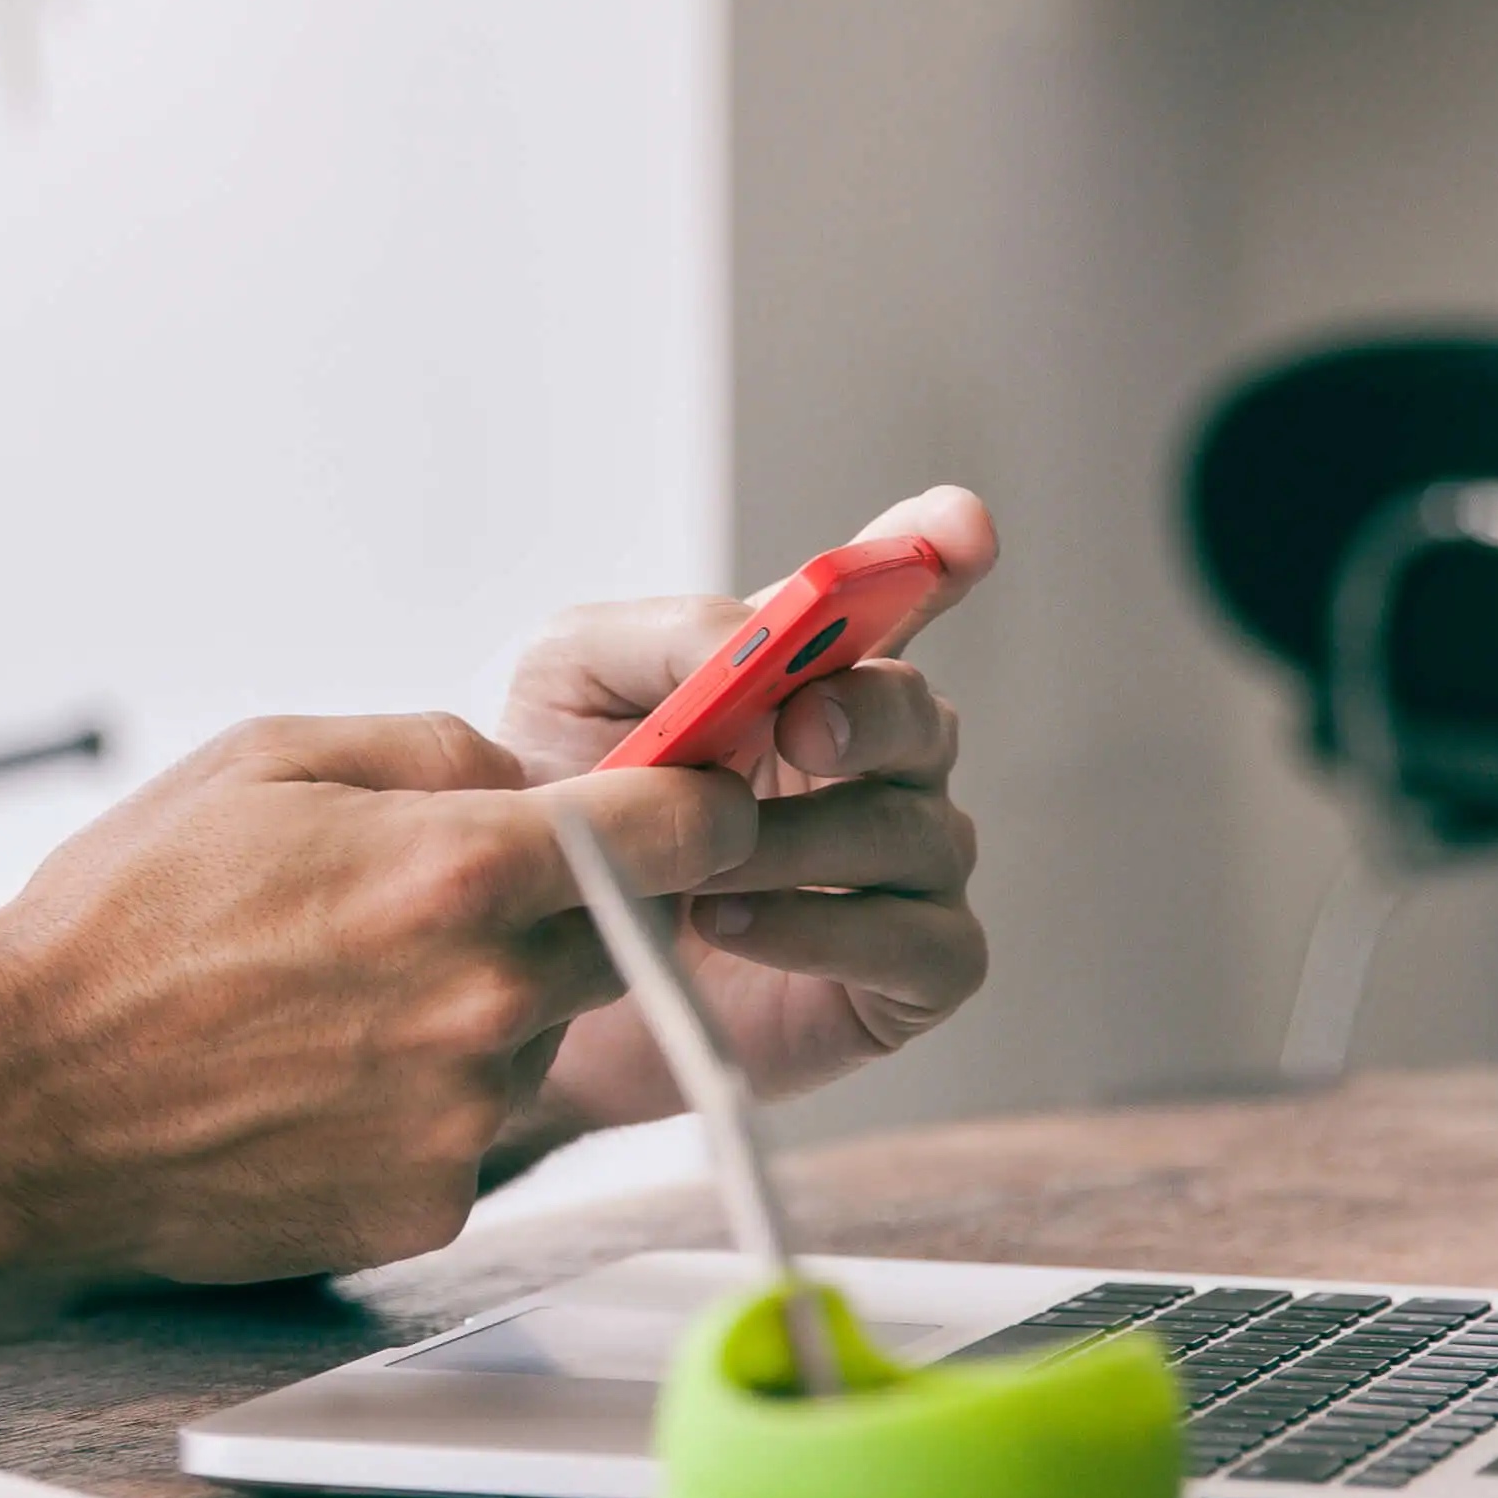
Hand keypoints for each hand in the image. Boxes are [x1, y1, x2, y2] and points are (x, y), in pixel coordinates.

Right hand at [0, 711, 751, 1281]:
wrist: (20, 1095)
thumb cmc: (124, 916)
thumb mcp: (265, 761)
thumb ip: (432, 751)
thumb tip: (540, 778)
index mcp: (455, 870)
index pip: (682, 834)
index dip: (701, 809)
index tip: (690, 806)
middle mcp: (485, 1001)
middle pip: (627, 940)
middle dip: (570, 907)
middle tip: (445, 899)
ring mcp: (464, 1117)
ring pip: (544, 1035)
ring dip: (487, 1006)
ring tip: (342, 995)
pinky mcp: (433, 1205)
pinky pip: (477, 1124)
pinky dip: (426, 1095)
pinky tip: (319, 1074)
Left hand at [488, 486, 995, 1113]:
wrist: (536, 959)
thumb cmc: (567, 806)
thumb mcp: (572, 687)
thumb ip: (661, 638)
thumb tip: (747, 636)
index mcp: (815, 672)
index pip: (904, 594)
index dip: (938, 555)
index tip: (962, 528)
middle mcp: (882, 759)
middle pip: (920, 712)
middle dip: (865, 711)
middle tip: (799, 723)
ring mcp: (910, 863)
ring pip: (912, 831)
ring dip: (800, 841)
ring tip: (696, 869)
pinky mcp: (916, 969)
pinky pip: (921, 943)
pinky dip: (824, 931)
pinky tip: (733, 924)